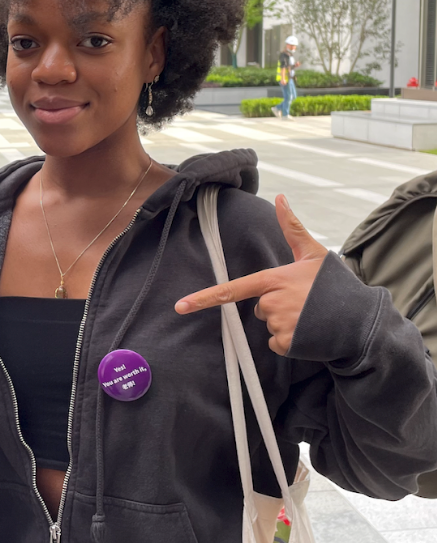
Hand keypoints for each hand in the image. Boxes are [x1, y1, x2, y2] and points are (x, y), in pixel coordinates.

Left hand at [174, 195, 327, 354]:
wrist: (362, 321)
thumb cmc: (335, 285)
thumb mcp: (313, 253)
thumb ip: (292, 227)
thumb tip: (280, 197)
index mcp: (273, 279)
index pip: (232, 289)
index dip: (204, 298)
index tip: (180, 306)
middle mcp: (273, 303)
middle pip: (258, 306)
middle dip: (275, 304)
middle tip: (303, 301)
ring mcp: (280, 325)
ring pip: (268, 325)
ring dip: (285, 322)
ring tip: (310, 316)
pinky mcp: (289, 345)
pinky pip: (277, 344)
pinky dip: (290, 341)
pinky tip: (309, 331)